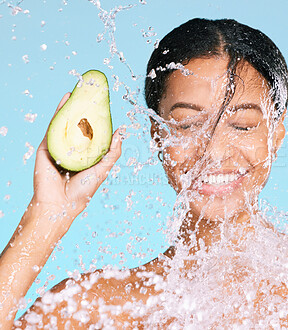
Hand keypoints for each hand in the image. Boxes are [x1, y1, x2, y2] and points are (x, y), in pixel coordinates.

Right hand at [32, 93, 122, 229]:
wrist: (60, 204)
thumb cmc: (82, 190)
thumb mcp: (103, 169)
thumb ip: (112, 152)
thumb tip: (121, 133)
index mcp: (85, 154)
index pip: (91, 133)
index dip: (96, 119)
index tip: (103, 105)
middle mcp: (72, 148)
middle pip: (77, 125)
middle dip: (83, 109)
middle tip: (91, 93)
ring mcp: (59, 146)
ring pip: (66, 122)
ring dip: (71, 105)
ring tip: (79, 91)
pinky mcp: (47, 146)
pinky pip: (54, 125)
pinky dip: (60, 111)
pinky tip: (66, 100)